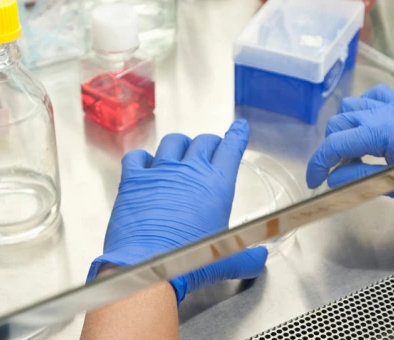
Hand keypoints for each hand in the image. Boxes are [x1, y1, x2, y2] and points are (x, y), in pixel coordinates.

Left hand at [87, 120, 267, 302]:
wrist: (149, 265)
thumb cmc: (190, 262)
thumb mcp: (227, 259)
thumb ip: (247, 258)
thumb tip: (260, 260)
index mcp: (217, 184)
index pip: (231, 148)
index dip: (237, 136)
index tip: (239, 128)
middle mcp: (190, 171)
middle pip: (203, 142)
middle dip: (210, 143)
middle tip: (211, 149)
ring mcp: (160, 172)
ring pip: (172, 142)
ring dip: (179, 145)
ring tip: (180, 153)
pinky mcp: (133, 180)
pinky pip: (137, 157)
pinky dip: (142, 158)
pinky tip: (144, 165)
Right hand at [306, 85, 393, 204]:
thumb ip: (361, 177)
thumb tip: (335, 179)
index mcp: (379, 130)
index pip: (335, 144)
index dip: (319, 164)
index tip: (314, 182)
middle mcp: (382, 113)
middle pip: (338, 123)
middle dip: (330, 148)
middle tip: (335, 174)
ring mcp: (393, 108)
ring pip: (352, 107)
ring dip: (343, 129)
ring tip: (349, 154)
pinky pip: (374, 97)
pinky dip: (362, 109)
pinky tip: (365, 127)